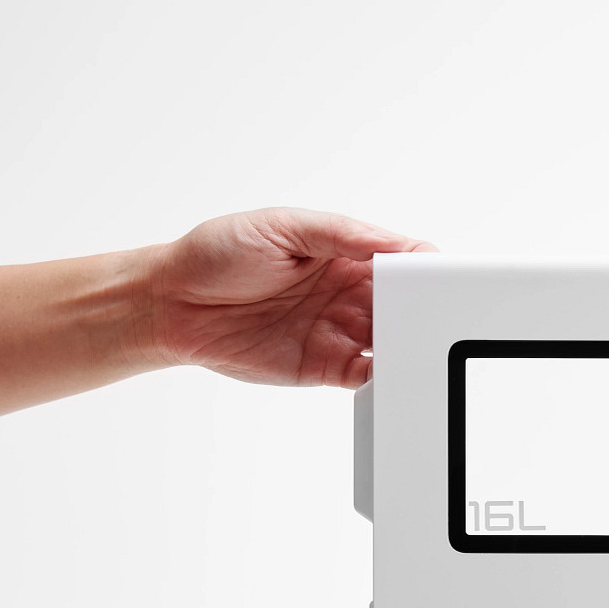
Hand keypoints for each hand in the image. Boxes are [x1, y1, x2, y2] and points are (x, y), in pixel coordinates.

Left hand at [142, 208, 433, 387]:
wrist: (171, 304)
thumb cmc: (217, 254)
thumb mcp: (281, 226)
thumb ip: (341, 234)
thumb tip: (392, 242)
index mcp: (344, 254)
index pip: (401, 261)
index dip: (423, 269)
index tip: (436, 278)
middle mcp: (348, 294)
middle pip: (405, 305)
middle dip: (423, 312)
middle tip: (432, 317)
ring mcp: (339, 332)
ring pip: (392, 343)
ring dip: (408, 347)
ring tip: (416, 347)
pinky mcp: (325, 367)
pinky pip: (368, 377)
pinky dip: (385, 380)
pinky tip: (392, 374)